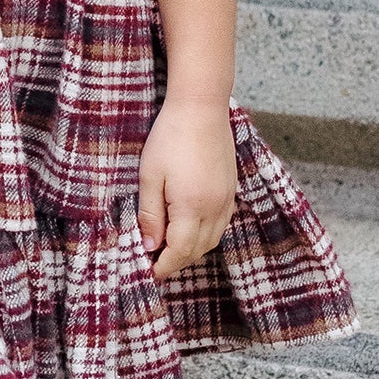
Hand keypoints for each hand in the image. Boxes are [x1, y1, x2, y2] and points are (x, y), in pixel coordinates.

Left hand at [137, 98, 237, 281]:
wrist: (201, 107)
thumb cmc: (170, 137)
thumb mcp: (150, 175)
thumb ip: (149, 214)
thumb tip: (148, 245)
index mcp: (192, 206)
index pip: (179, 251)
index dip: (162, 266)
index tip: (147, 272)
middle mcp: (215, 208)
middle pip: (197, 250)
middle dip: (176, 261)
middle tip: (153, 261)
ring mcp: (226, 199)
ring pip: (212, 240)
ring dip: (191, 250)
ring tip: (168, 247)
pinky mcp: (231, 190)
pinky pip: (221, 225)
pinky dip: (205, 235)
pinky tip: (189, 228)